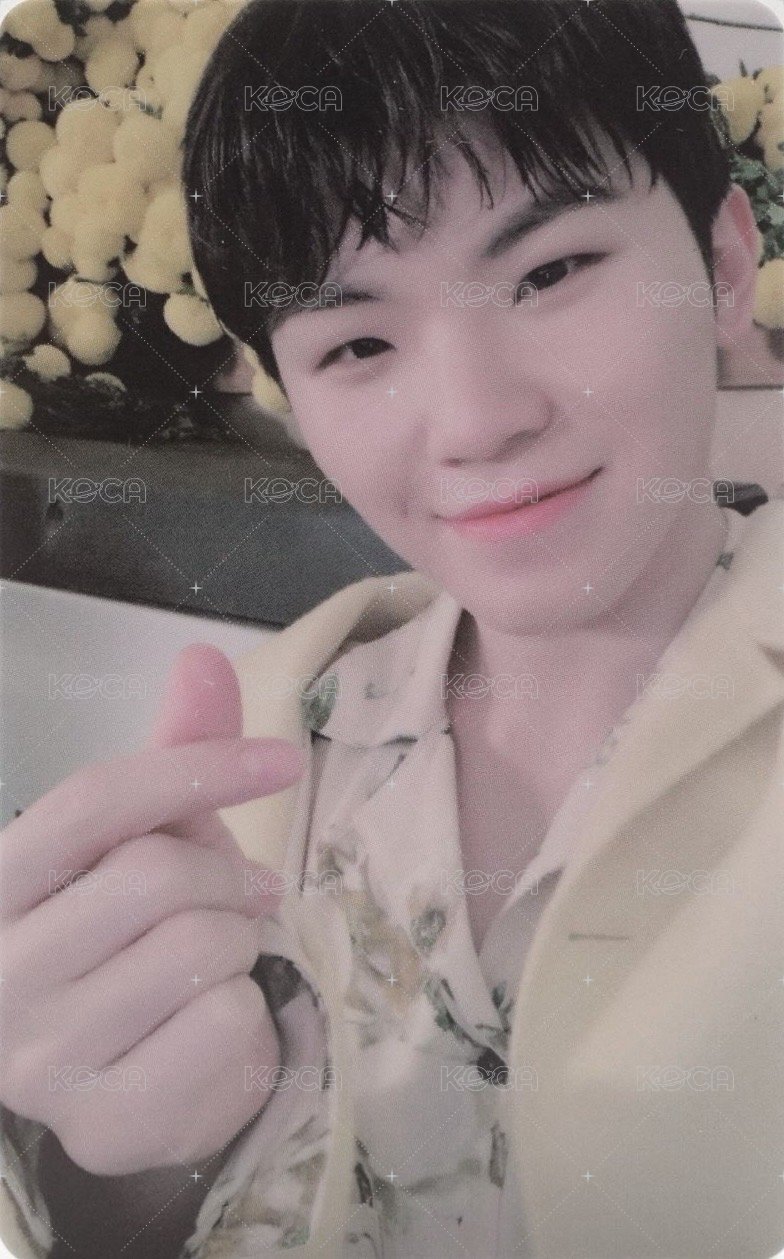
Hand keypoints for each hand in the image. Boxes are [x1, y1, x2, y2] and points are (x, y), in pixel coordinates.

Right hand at [0, 644, 302, 1174]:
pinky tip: (217, 1022)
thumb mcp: (149, 838)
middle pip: (153, 877)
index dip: (196, 768)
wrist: (128, 1073)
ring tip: (224, 954)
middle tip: (246, 892)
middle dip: (227, 876)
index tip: (282, 758)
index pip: (91, 804)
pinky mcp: (103, 1124)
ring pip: (200, 951)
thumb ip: (175, 752)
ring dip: (239, 942)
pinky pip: (224, 1028)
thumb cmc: (134, 936)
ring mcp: (43, 1060)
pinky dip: (249, 1015)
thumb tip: (202, 655)